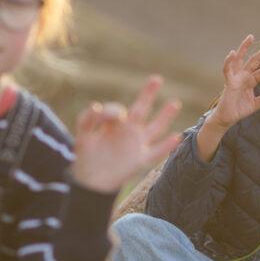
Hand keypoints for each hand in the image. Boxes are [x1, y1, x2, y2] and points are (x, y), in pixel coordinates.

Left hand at [71, 75, 181, 192]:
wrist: (90, 182)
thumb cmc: (86, 157)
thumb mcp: (82, 136)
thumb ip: (86, 119)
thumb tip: (97, 106)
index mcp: (114, 124)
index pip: (118, 110)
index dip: (113, 111)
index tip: (104, 116)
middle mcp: (128, 131)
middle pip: (141, 109)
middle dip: (148, 94)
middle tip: (156, 78)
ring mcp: (136, 145)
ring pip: (155, 128)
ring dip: (165, 116)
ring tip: (174, 102)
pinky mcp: (140, 160)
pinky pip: (156, 152)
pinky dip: (167, 146)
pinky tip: (177, 137)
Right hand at [206, 35, 259, 129]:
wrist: (227, 119)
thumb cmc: (239, 110)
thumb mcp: (255, 105)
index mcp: (250, 80)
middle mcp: (243, 76)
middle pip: (254, 60)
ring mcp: (235, 78)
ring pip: (240, 59)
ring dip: (244, 48)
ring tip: (251, 37)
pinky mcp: (229, 83)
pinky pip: (227, 70)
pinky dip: (228, 62)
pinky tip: (232, 54)